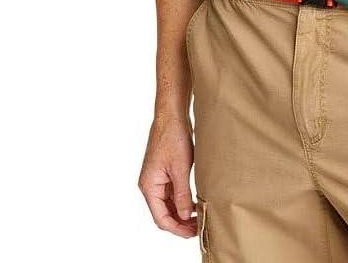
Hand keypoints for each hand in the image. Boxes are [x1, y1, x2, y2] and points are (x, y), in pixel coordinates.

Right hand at [139, 112, 196, 237]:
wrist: (172, 115)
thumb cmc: (173, 138)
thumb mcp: (180, 168)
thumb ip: (181, 194)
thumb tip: (183, 216)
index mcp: (149, 186)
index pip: (161, 217)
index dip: (177, 228)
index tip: (192, 232)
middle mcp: (150, 185)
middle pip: (164, 213)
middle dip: (180, 223)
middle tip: (198, 228)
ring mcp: (157, 179)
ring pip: (168, 204)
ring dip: (181, 213)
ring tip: (198, 218)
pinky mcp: (164, 172)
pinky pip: (171, 193)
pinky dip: (181, 201)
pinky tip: (194, 203)